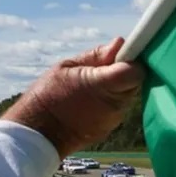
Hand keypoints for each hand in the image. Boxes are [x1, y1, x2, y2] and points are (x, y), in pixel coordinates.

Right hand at [1, 37, 144, 158]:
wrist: (39, 133)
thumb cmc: (48, 95)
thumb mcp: (67, 67)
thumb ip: (97, 56)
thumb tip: (121, 43)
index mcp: (102, 85)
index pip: (136, 71)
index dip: (132, 60)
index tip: (123, 54)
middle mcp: (114, 105)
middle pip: (135, 82)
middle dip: (124, 71)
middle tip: (104, 67)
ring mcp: (114, 119)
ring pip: (127, 95)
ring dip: (117, 87)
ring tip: (93, 84)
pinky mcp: (111, 128)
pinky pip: (119, 108)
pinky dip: (111, 101)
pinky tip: (93, 99)